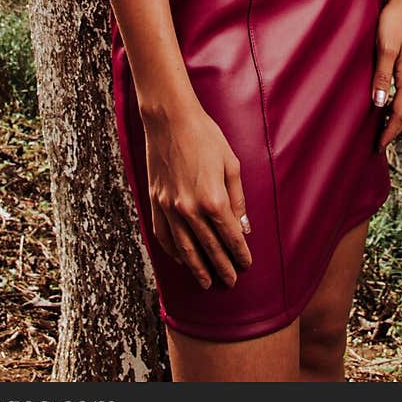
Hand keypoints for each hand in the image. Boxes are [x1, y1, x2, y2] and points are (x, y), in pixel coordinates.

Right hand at [143, 103, 253, 289]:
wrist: (170, 119)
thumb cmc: (205, 137)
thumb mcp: (231, 164)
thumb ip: (238, 199)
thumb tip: (244, 227)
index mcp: (213, 199)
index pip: (230, 236)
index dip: (239, 253)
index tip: (246, 265)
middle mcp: (190, 209)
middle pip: (209, 248)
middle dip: (221, 267)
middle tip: (230, 282)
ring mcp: (169, 208)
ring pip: (184, 249)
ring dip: (197, 268)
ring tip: (206, 282)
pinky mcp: (155, 202)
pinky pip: (163, 235)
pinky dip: (172, 251)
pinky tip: (180, 259)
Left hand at [371, 0, 401, 150]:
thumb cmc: (393, 20)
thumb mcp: (384, 48)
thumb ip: (382, 76)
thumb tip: (379, 104)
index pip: (400, 113)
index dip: (389, 132)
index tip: (377, 147)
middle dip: (394, 130)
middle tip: (378, 145)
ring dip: (396, 118)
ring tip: (382, 130)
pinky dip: (398, 104)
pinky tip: (388, 103)